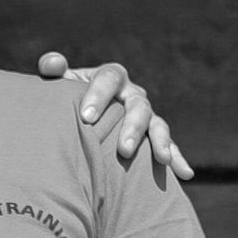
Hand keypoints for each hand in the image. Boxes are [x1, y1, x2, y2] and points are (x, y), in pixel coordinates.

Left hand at [35, 51, 193, 179]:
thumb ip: (54, 72)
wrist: (79, 117)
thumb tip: (51, 63)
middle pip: (139, 105)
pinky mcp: (151, 136)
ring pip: (157, 125)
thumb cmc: (66, 100)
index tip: (86, 117)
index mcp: (111, 78)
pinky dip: (177, 159)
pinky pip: (167, 146)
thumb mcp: (59, 85)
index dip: (99, 95)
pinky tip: (186, 174)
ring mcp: (145, 116)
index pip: (109, 79)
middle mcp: (132, 95)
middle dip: (133, 126)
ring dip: (161, 142)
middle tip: (123, 149)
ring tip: (161, 160)